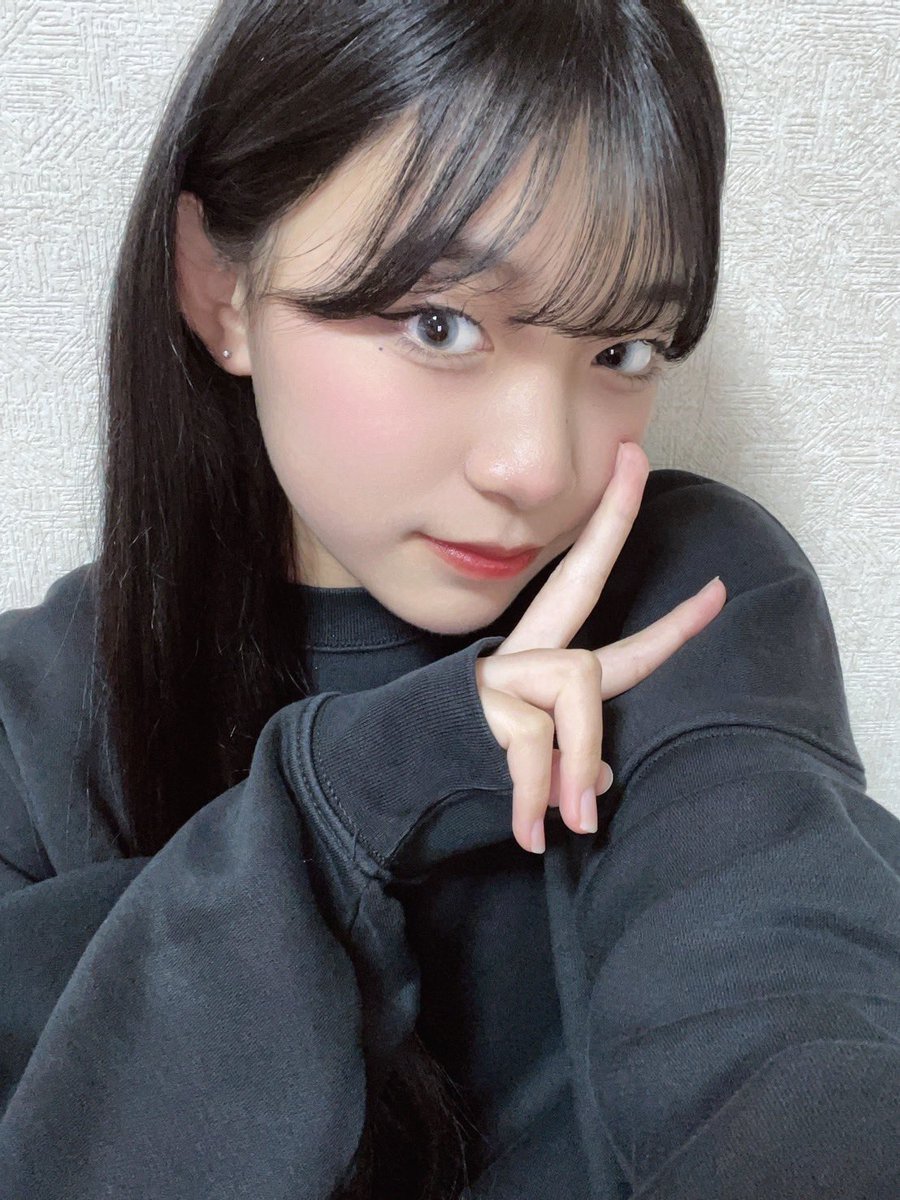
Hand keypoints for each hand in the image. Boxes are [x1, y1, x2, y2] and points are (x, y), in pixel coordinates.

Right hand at [475, 440, 726, 853]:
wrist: (379, 793)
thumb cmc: (457, 778)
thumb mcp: (528, 772)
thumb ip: (569, 764)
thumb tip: (596, 778)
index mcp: (533, 666)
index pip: (597, 628)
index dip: (654, 604)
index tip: (716, 587)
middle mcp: (517, 655)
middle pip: (577, 579)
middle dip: (613, 521)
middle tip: (645, 465)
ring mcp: (497, 672)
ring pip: (580, 680)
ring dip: (581, 756)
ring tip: (573, 820)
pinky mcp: (478, 700)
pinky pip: (537, 740)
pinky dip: (539, 794)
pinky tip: (530, 832)